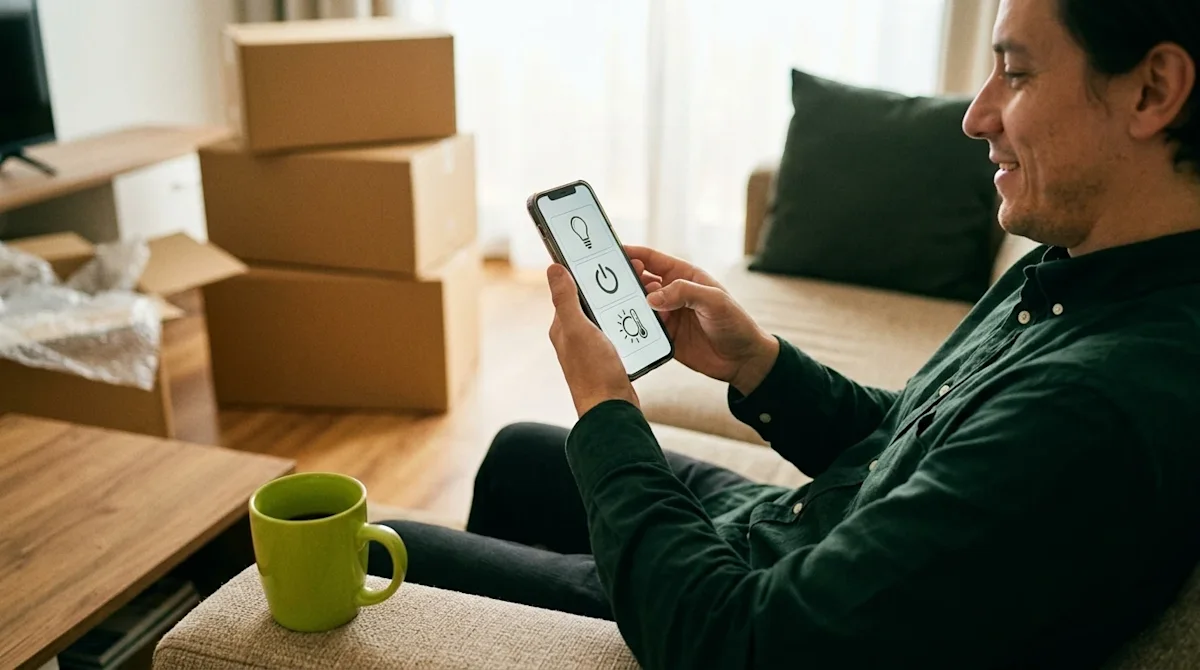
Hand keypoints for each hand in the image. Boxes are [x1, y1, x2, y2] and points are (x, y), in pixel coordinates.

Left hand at [546, 263, 638, 416]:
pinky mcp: (610, 358)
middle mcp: (575, 337)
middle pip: (592, 302)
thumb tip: (553, 269)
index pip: (570, 291)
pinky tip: (642, 319)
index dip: (583, 273)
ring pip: (608, 316)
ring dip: (621, 305)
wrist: (612, 410)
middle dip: (608, 288)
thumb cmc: (593, 372)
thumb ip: (566, 299)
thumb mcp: (579, 329)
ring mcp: (593, 348)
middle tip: (630, 274)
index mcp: (563, 327)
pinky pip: (620, 332)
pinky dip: (629, 323)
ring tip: (640, 293)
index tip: (600, 257)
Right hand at [625, 246, 778, 395]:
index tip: (611, 253)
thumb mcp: (715, 301)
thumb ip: (684, 293)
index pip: (652, 260)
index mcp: (684, 276)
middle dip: (625, 281)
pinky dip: (633, 328)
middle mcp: (673, 294)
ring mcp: (667, 316)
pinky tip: (624, 328)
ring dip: (627, 306)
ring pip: (638, 306)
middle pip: (640, 282)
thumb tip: (651, 296)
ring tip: (614, 308)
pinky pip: (643, 330)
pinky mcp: (664, 337)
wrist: (743, 360)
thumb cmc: (736, 323)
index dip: (632, 254)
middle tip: (611, 287)